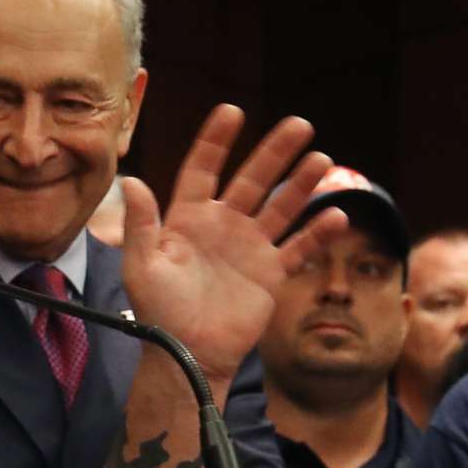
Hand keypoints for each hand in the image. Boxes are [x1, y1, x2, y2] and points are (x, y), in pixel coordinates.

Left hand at [120, 105, 336, 381]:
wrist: (189, 356)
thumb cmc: (159, 314)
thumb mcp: (142, 268)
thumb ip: (140, 225)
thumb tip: (131, 182)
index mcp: (188, 219)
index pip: (202, 170)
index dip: (216, 141)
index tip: (233, 111)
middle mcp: (222, 226)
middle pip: (252, 180)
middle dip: (275, 153)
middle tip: (299, 125)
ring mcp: (249, 247)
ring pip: (280, 207)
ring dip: (301, 185)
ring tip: (322, 159)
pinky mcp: (270, 273)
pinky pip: (298, 248)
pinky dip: (316, 234)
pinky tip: (336, 216)